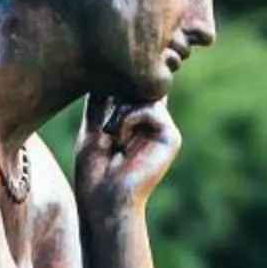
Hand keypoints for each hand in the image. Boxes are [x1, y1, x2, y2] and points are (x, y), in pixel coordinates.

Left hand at [74, 92, 180, 209]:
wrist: (105, 200)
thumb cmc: (95, 170)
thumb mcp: (95, 124)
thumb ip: (105, 97)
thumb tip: (112, 66)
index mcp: (138, 122)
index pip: (132, 87)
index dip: (116, 87)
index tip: (98, 110)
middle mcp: (154, 124)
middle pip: (138, 87)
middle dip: (115, 99)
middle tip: (102, 126)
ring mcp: (165, 130)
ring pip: (143, 95)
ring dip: (119, 112)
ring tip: (110, 135)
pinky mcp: (172, 138)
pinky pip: (150, 109)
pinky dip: (128, 120)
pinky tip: (120, 140)